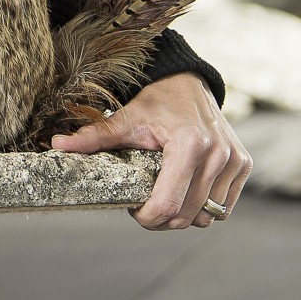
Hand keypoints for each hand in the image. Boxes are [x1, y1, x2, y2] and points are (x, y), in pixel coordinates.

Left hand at [49, 72, 251, 230]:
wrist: (188, 80)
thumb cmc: (157, 100)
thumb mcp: (126, 117)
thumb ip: (95, 136)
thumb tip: (57, 146)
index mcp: (190, 145)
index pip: (169, 205)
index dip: (147, 217)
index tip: (133, 209)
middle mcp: (218, 155)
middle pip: (188, 216)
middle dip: (162, 219)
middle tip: (144, 205)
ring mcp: (235, 162)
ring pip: (208, 216)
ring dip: (184, 214)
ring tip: (164, 194)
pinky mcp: (243, 165)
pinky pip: (223, 206)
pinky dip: (203, 206)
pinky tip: (185, 189)